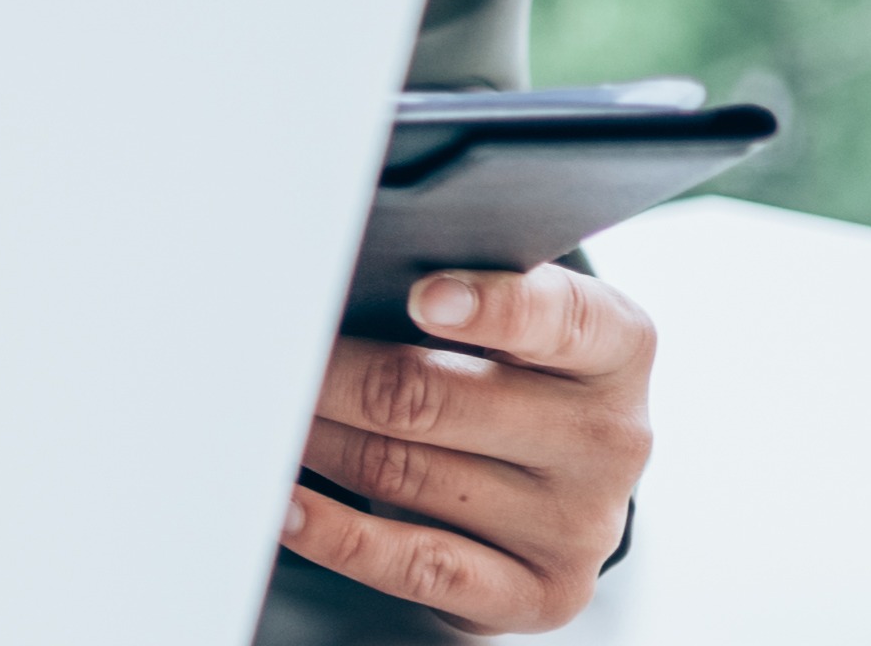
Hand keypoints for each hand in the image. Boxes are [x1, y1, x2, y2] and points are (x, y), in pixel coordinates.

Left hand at [283, 264, 657, 633]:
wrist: (548, 484)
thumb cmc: (501, 368)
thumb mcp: (506, 315)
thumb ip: (447, 288)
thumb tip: (326, 277)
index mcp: (616, 345)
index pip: (557, 317)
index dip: (489, 305)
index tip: (420, 297)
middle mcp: (611, 437)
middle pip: (435, 396)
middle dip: (330, 372)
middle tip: (261, 352)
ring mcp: (580, 525)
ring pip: (406, 472)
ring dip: (312, 440)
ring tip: (255, 415)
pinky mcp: (541, 594)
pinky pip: (420, 563)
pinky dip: (337, 534)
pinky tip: (285, 508)